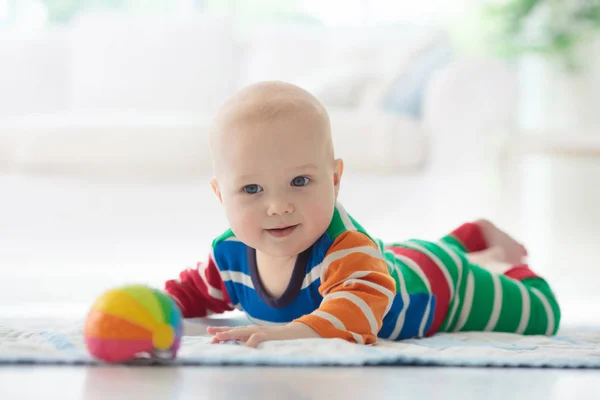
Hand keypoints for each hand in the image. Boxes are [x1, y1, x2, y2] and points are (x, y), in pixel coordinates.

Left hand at [206, 322, 320, 347]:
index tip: (210, 334)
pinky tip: (241, 347)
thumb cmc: (279, 339)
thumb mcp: (264, 342)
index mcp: (252, 331)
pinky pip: (255, 339)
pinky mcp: (267, 335)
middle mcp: (253, 329)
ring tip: (218, 337)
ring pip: (241, 332)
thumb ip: (253, 343)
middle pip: (234, 329)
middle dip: (221, 332)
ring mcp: (260, 331)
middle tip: (209, 333)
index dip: (222, 332)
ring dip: (229, 334)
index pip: (234, 330)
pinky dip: (248, 343)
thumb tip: (243, 350)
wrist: (296, 333)